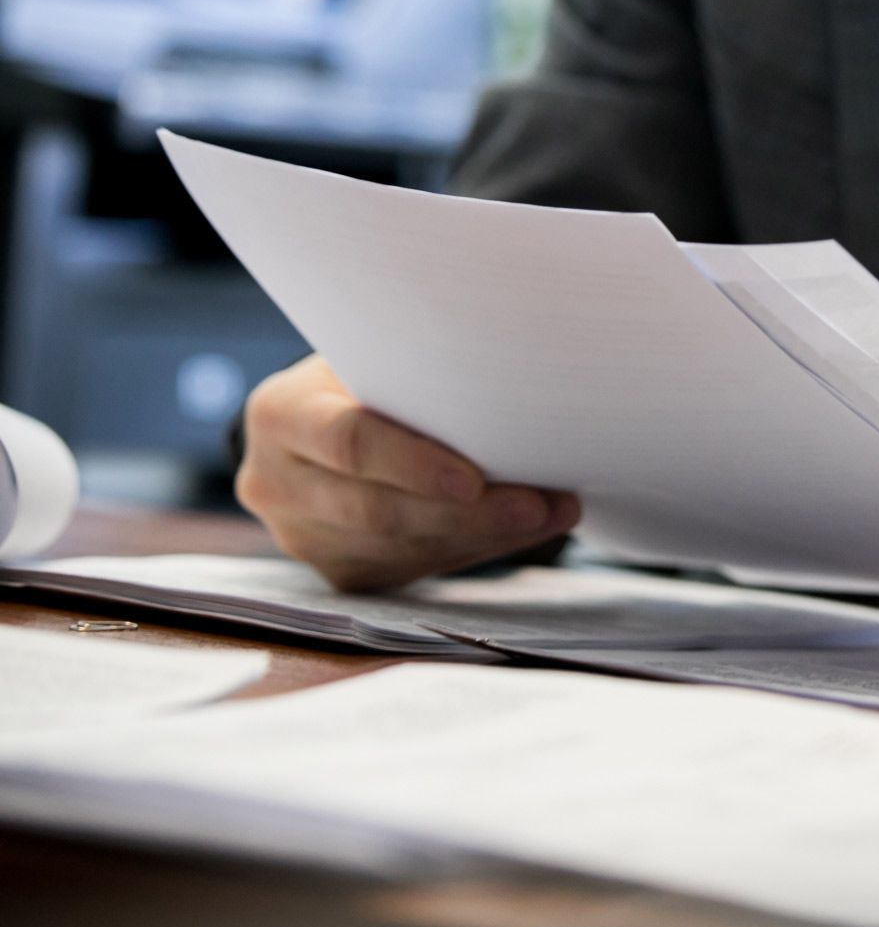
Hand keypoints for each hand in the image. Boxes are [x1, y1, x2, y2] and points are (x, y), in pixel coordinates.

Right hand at [236, 356, 580, 591]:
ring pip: (403, 550)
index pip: (347, 442)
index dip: (413, 464)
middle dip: (469, 514)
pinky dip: (475, 548)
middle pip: (379, 511)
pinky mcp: (339, 570)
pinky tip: (521, 527)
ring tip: (554, 511)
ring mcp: (301, 537)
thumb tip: (519, 394)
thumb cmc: (368, 373)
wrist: (323, 419)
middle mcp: (275, 483)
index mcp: (280, 414)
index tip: (475, 478)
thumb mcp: (377, 356)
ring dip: (488, 535)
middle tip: (543, 503)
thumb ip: (418, 375)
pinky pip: (414, 568)